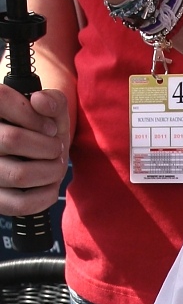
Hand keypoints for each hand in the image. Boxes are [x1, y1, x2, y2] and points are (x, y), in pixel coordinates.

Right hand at [0, 84, 68, 213]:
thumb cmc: (43, 131)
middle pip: (13, 140)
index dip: (31, 115)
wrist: (39, 158)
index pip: (1, 100)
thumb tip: (40, 102)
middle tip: (55, 148)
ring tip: (55, 165)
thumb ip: (52, 100)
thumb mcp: (51, 111)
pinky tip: (50, 185)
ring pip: (20, 174)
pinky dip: (46, 195)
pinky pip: (22, 204)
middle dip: (48, 146)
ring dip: (51, 171)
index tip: (49, 127)